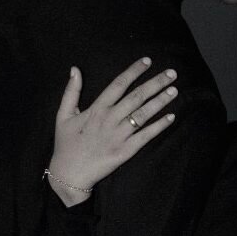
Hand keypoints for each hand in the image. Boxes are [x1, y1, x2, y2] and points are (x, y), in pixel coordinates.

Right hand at [46, 58, 178, 204]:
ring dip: (160, 101)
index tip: (148, 61)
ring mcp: (118, 135)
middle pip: (136, 97)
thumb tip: (75, 69)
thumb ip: (71, 92)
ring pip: (143, 114)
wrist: (68, 174)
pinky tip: (171, 117)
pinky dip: (159, 126)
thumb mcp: (63, 115)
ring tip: (174, 90)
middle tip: (172, 73)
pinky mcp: (125, 151)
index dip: (134, 71)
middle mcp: (109, 119)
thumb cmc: (66, 144)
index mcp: (96, 109)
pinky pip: (145, 136)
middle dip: (156, 83)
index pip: (118, 84)